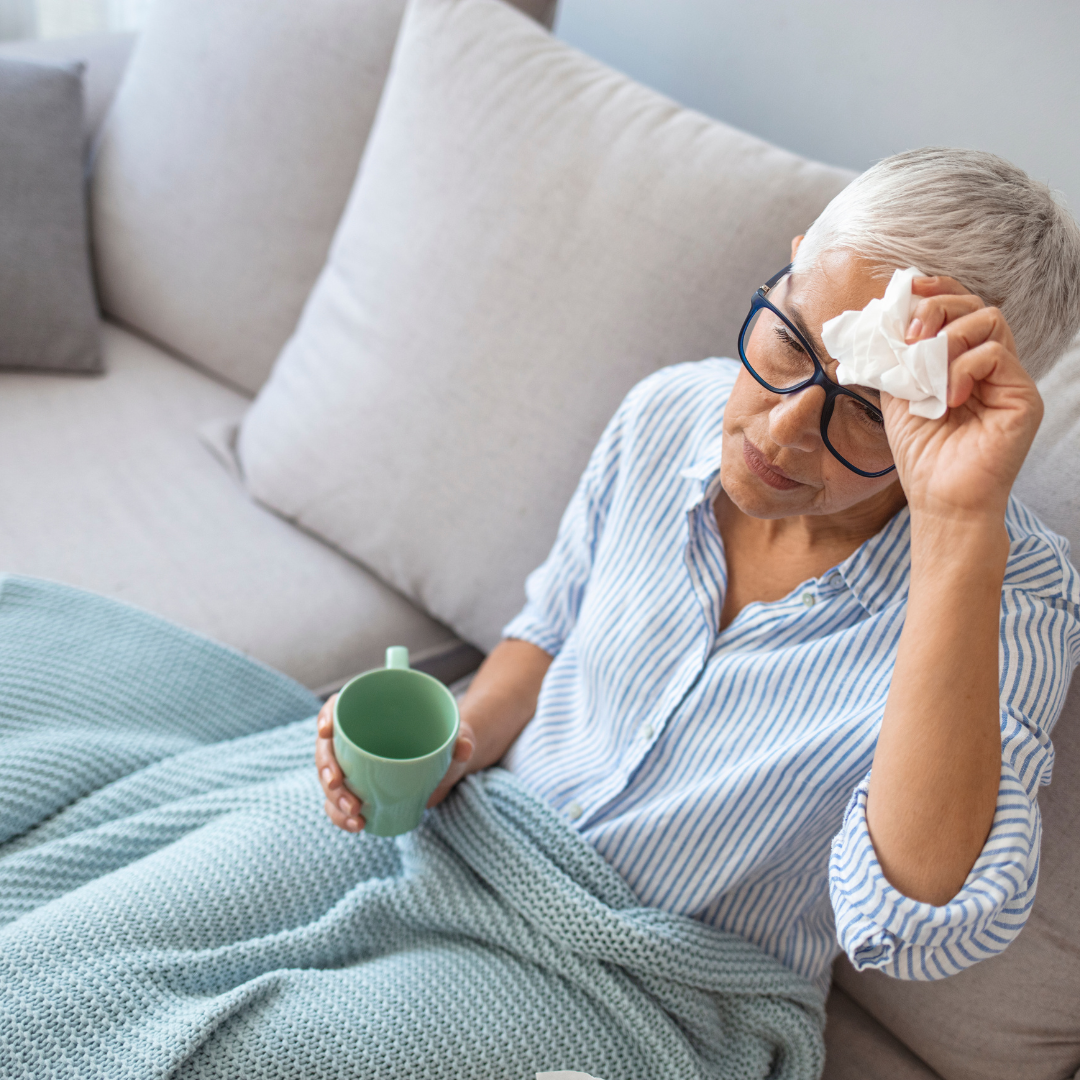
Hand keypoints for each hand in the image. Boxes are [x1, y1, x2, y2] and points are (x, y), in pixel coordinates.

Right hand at [315, 694, 475, 831]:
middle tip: (339, 785)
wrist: (447, 765)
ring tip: (355, 813)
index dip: (326, 716)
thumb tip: (464, 747)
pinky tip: (357, 825)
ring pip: (329, 780)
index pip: (337, 707)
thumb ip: (462, 738)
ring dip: (334, 798)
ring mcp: (352, 766)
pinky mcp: (358, 789)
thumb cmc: (446, 740)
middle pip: (326, 748)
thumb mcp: (456, 735)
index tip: (327, 731)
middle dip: (326, 769)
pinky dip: (341, 815)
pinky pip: (338, 803)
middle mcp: (355, 737)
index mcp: (371, 712)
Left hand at [881, 275, 1042, 523]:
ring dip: (949, 336)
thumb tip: (885, 318)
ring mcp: (1008, 379)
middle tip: (912, 333)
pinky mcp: (1022, 396)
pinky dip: (963, 367)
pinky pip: (995, 354)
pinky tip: (947, 396)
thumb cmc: (922, 455)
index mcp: (959, 363)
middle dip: (939, 307)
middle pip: (975, 305)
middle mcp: (988, 366)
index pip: (957, 310)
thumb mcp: (898, 396)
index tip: (908, 288)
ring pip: (990, 320)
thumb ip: (898, 359)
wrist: (940, 501)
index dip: (936, 290)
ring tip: (926, 369)